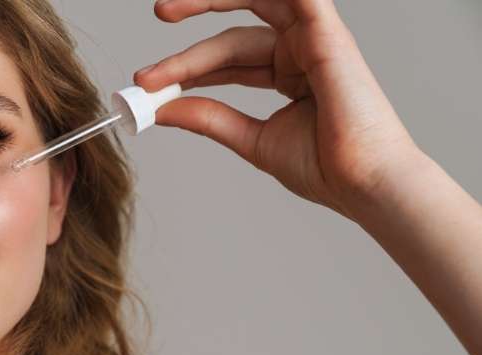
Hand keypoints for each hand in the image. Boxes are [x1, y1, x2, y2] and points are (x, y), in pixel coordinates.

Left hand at [134, 0, 424, 221]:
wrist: (361, 183)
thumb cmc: (324, 168)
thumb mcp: (252, 139)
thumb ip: (210, 118)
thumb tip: (165, 108)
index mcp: (288, 73)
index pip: (225, 62)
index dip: (185, 71)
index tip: (147, 87)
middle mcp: (300, 50)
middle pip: (231, 37)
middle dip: (187, 44)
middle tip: (146, 62)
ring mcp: (313, 38)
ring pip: (250, 7)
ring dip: (207, 3)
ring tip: (164, 12)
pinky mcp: (326, 32)